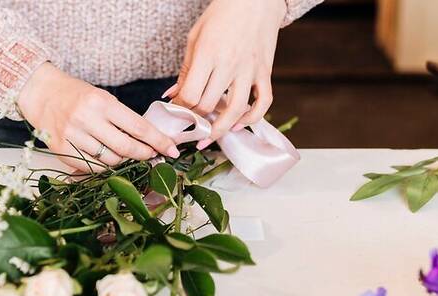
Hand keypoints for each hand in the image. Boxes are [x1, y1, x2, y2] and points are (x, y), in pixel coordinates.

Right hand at [17, 63, 178, 171]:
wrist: (40, 93)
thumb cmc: (75, 95)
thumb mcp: (102, 98)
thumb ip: (122, 118)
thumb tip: (148, 140)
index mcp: (101, 102)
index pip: (138, 126)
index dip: (159, 141)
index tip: (172, 149)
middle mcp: (87, 119)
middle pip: (126, 148)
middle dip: (144, 154)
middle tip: (151, 155)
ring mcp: (73, 136)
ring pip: (109, 161)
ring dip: (122, 161)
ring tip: (122, 153)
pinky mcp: (62, 150)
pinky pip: (91, 168)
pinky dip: (102, 166)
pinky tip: (103, 157)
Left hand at [169, 0, 286, 146]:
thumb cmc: (221, 15)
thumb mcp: (195, 38)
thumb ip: (185, 70)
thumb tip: (172, 96)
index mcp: (208, 55)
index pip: (189, 94)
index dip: (179, 109)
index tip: (176, 113)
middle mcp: (230, 64)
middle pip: (209, 105)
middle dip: (196, 119)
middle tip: (189, 123)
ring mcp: (250, 70)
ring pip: (236, 110)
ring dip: (221, 129)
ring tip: (210, 137)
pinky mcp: (265, 72)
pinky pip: (264, 102)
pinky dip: (252, 118)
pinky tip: (239, 125)